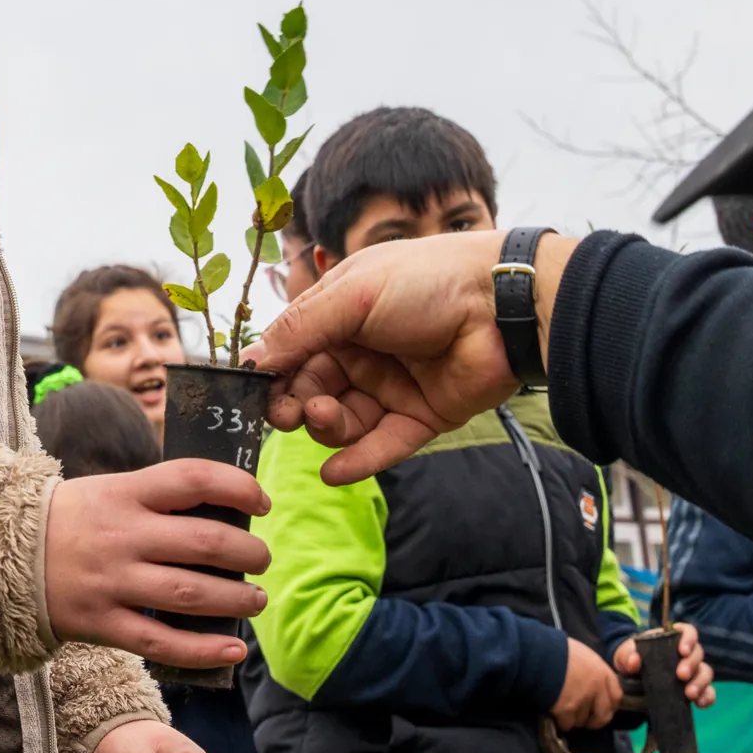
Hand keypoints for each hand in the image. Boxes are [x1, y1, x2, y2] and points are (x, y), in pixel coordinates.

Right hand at [45, 460, 270, 670]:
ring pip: (190, 595)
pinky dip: (203, 650)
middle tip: (262, 559)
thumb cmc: (71, 520)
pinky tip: (233, 647)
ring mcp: (112, 583)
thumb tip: (226, 509)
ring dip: (235, 599)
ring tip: (256, 599)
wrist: (0, 555)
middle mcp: (121, 536)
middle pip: (203, 542)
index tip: (261, 502)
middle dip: (247, 553)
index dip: (237, 486)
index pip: (192, 479)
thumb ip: (159, 498)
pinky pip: (161, 643)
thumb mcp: (109, 490)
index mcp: (125, 493)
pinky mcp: (102, 624)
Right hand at [243, 231, 573, 484]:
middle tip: (290, 413)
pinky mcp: (422, 417)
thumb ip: (299, 330)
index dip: (274, 374)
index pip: (294, 351)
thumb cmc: (426, 281)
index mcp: (342, 314)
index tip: (255, 395)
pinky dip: (359, 461)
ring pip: (344, 420)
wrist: (503, 304)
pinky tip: (335, 471)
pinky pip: (384, 446)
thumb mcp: (351, 294)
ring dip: (327, 427)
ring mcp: (392, 386)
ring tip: (325, 418)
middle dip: (297, 404)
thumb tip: (249, 362)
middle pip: (314, 390)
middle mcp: (363, 352)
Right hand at [554, 637, 622, 730]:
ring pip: (583, 720)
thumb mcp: (581, 655)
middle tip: (584, 718)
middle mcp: (596, 688)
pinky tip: (555, 712)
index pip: (616, 697)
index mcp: (602, 672)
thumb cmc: (556, 649)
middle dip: (594, 720)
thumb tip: (592, 683)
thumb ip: (592, 671)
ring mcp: (582, 700)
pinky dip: (561, 721)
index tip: (600, 707)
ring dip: (574, 718)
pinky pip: (567, 724)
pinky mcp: (567, 709)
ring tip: (564, 709)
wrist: (536, 654)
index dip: (608, 705)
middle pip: (603, 715)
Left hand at [612, 624, 716, 708]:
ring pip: (705, 673)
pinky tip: (700, 704)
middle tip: (681, 675)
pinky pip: (708, 692)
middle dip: (692, 664)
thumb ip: (627, 655)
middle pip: (698, 653)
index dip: (689, 639)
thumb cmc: (630, 661)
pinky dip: (707, 697)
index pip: (688, 631)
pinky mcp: (694, 689)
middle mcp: (685, 654)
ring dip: (701, 683)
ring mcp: (692, 672)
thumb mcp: (624, 655)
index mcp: (671, 639)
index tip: (682, 651)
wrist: (630, 682)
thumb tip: (634, 661)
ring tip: (689, 694)